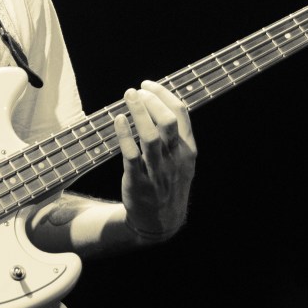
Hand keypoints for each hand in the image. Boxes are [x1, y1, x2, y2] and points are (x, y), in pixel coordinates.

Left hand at [115, 80, 196, 243]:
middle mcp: (175, 160)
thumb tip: (160, 100)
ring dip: (138, 112)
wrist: (161, 222)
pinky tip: (119, 120)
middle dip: (151, 101)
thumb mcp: (182, 160)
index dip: (163, 94)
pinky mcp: (139, 182)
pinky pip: (132, 155)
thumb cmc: (168, 183)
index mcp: (188, 150)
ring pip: (150, 136)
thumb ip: (176, 134)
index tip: (147, 84)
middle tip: (136, 91)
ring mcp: (158, 172)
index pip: (181, 114)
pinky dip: (125, 135)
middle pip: (167, 122)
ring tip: (128, 96)